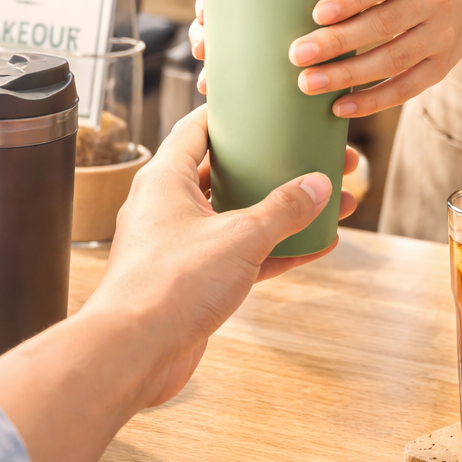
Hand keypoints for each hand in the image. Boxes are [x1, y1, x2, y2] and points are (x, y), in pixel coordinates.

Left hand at [0, 104, 357, 461]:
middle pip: (226, 173)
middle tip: (316, 159)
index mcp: (165, 179)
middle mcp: (168, 207)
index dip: (232, 116)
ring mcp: (180, 246)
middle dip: (272, 167)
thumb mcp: (239, 238)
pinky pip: (242, 256)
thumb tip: (319, 186)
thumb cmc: (168, 285)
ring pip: (238, 217)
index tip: (266, 108)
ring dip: (281, 212)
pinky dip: (275, 251)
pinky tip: (315, 247)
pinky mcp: (193, 282)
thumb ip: (282, 209)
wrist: (134, 352)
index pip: (198, 129)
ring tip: (327, 201)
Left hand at [290, 0, 461, 117]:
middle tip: (297, 54)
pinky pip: (406, 89)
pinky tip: (338, 107)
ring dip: (348, 76)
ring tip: (308, 83)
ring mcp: (441, 38)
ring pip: (393, 60)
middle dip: (338, 42)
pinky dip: (372, 100)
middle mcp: (435, 0)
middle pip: (385, 24)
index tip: (317, 13)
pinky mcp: (440, 69)